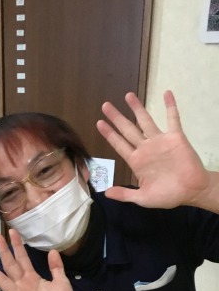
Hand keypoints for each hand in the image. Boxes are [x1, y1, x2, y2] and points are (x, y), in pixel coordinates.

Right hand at [0, 229, 75, 290]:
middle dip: (3, 250)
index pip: (23, 258)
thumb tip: (52, 250)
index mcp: (33, 277)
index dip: (17, 245)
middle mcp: (23, 284)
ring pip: (2, 279)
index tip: (11, 232)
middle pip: (10, 264)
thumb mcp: (62, 282)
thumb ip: (56, 267)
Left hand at [96, 90, 211, 208]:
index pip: (119, 144)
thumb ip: (124, 194)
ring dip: (137, 108)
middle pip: (128, 129)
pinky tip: (167, 93)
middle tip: (105, 105)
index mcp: (136, 161)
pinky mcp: (175, 137)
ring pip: (145, 121)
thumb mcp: (142, 198)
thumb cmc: (167, 195)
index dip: (109, 134)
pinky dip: (170, 106)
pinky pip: (172, 118)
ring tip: (127, 95)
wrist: (191, 191)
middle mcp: (145, 148)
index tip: (99, 123)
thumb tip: (105, 193)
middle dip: (116, 118)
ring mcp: (159, 141)